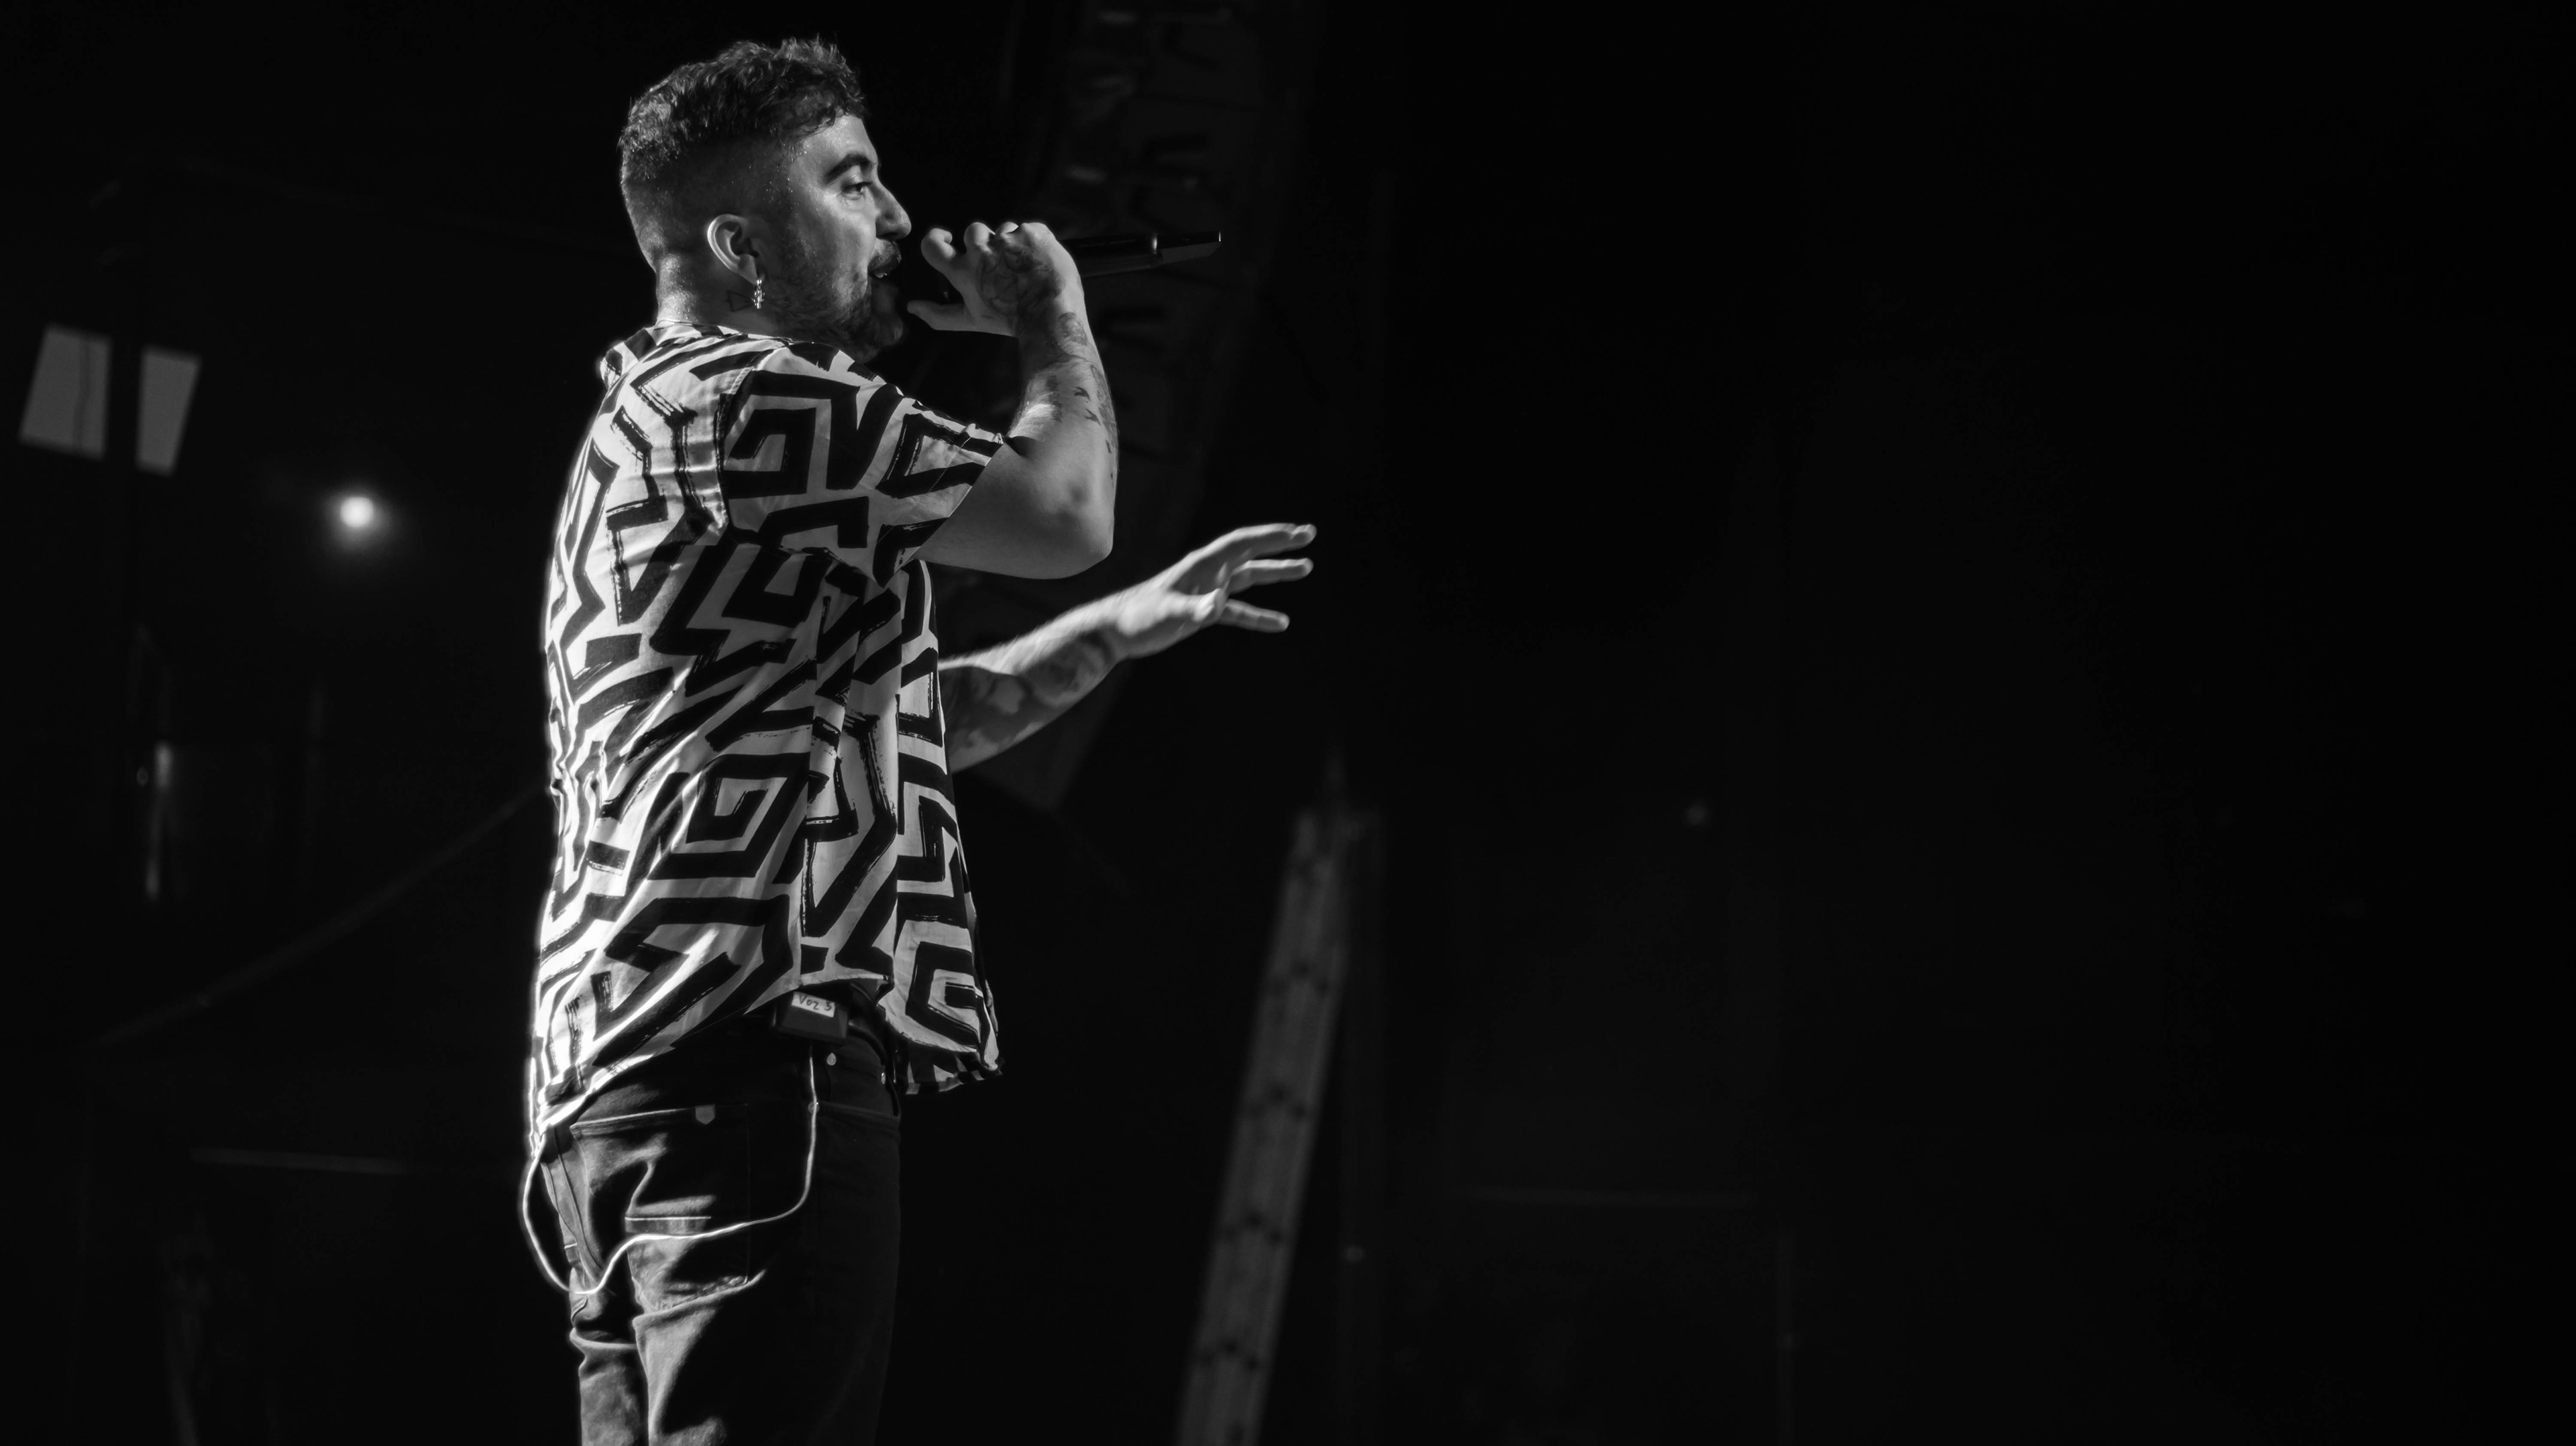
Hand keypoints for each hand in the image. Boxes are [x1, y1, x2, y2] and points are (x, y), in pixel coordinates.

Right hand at [907, 220, 1081, 336]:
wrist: (1053, 316)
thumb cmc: (1010, 321)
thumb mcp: (972, 320)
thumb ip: (939, 314)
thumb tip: (911, 307)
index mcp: (963, 271)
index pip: (932, 245)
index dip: (937, 237)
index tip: (949, 239)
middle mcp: (981, 250)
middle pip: (973, 230)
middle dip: (985, 243)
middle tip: (1003, 265)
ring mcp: (1008, 238)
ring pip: (1003, 228)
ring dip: (1010, 242)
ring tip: (1025, 266)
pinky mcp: (1033, 232)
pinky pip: (1028, 229)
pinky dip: (1033, 242)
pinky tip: (1041, 262)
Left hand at [1093, 524, 1316, 661]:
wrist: (1115, 632)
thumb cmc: (1138, 618)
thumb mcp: (1168, 613)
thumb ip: (1195, 609)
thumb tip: (1219, 605)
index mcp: (1201, 565)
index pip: (1243, 543)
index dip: (1271, 536)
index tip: (1298, 533)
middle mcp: (1207, 572)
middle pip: (1250, 553)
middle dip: (1280, 544)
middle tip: (1309, 535)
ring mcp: (1206, 591)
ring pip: (1249, 578)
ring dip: (1276, 573)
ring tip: (1305, 568)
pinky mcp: (1202, 611)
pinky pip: (1238, 611)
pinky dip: (1259, 615)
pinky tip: (1280, 623)